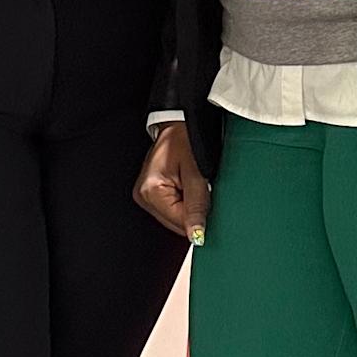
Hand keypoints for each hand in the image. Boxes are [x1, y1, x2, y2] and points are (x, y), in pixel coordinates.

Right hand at [133, 124, 210, 245]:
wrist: (179, 121)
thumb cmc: (187, 139)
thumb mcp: (197, 173)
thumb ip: (197, 205)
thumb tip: (196, 235)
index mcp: (150, 190)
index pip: (178, 222)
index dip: (199, 220)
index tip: (213, 211)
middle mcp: (144, 195)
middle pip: (175, 222)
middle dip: (194, 213)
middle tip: (205, 191)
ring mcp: (146, 195)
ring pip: (175, 217)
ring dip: (190, 208)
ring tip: (196, 186)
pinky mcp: (152, 193)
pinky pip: (173, 208)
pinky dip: (185, 202)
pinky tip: (190, 188)